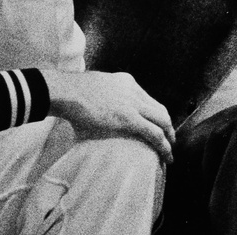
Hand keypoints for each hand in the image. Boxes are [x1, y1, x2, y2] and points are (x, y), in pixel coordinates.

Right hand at [45, 70, 175, 162]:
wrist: (67, 91)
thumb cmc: (72, 94)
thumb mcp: (94, 90)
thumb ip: (101, 99)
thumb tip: (95, 114)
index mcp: (127, 82)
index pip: (148, 99)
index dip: (155, 115)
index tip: (157, 126)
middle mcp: (135, 91)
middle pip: (160, 110)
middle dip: (167, 127)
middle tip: (169, 140)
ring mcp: (133, 103)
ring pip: (162, 121)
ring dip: (169, 137)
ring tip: (169, 151)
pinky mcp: (129, 118)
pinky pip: (154, 133)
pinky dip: (163, 145)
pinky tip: (166, 155)